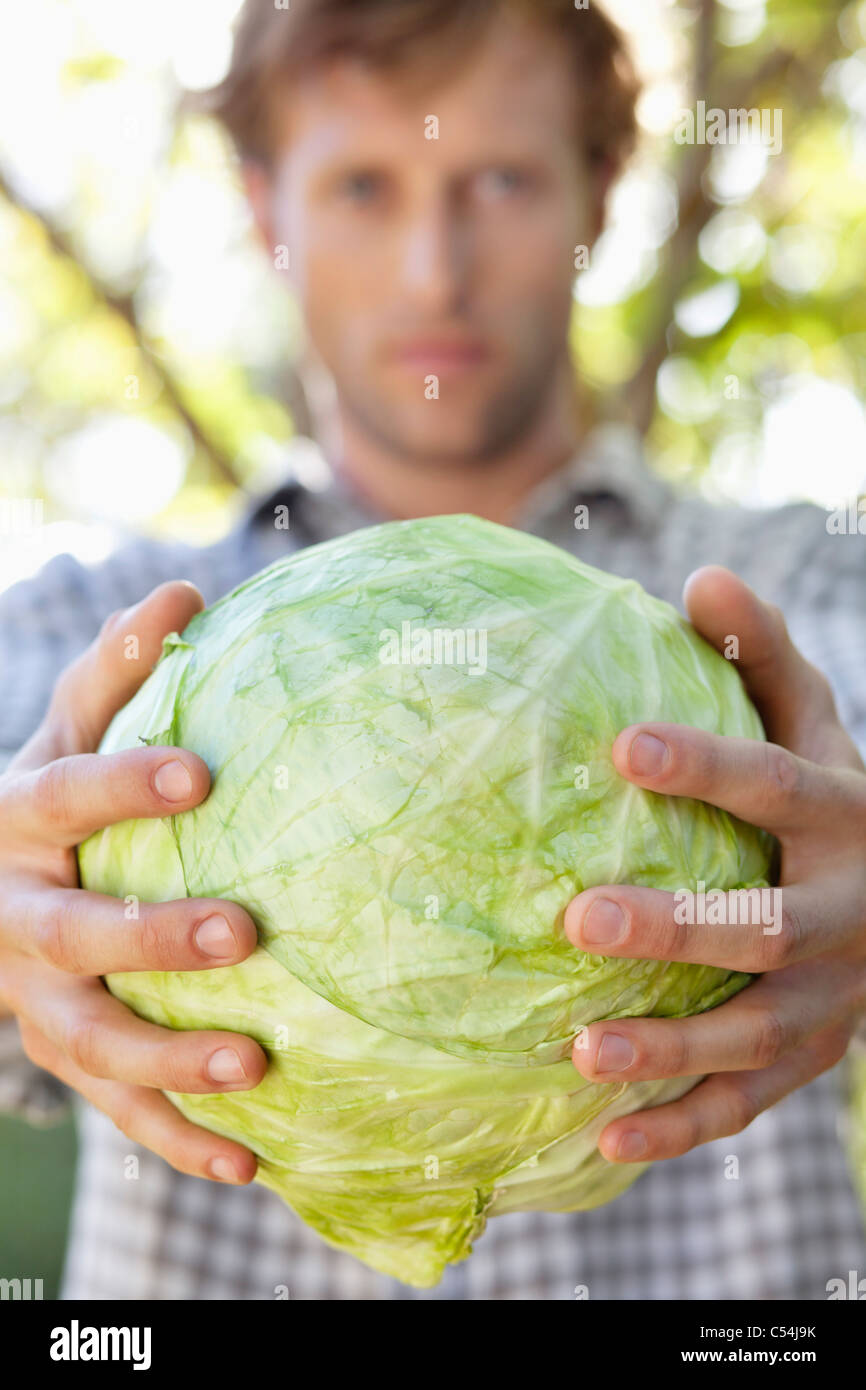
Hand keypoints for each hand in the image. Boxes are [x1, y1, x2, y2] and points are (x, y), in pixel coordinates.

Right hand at [0, 582, 266, 1184]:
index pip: (67, 799)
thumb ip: (119, 671)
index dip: (122, 786)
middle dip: (150, 939)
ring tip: (255, 1067)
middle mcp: (16, 916)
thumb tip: (189, 588)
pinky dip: (174, 1139)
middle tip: (240, 935)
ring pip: (89, 1040)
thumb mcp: (63, 733)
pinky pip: (114, 1111)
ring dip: (167, 1064)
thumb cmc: (46, 800)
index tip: (198, 773)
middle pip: (74, 934)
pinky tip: (250, 1159)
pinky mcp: (60, 1057)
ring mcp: (33, 1001)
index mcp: (18, 822)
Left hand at [564, 567, 865, 1163]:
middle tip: (577, 917)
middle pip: (764, 927)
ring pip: (754, 1035)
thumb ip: (763, 655)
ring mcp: (831, 1002)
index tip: (621, 744)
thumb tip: (702, 575)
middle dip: (678, 927)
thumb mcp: (814, 723)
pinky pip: (744, 1107)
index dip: (705, 765)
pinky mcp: (808, 1064)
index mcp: (840, 816)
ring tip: (580, 1050)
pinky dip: (678, 1127)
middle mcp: (843, 914)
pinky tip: (600, 1136)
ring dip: (671, 1046)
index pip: (773, 786)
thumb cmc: (832, 798)